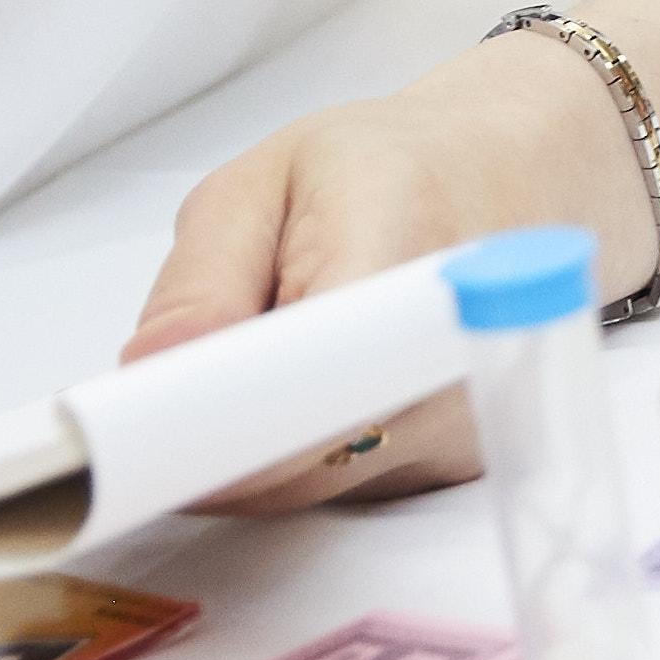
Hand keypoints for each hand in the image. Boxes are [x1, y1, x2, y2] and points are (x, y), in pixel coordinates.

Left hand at [121, 33, 643, 511]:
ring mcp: (463, 427)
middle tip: (157, 396)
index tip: (148, 427)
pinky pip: (344, 492)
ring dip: (251, 450)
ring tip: (247, 364)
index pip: (307, 387)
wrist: (511, 177)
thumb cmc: (387, 167)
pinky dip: (298, 456)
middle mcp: (450, 361)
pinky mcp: (459, 466)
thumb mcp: (266, 180)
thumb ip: (203, 278)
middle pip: (297, 462)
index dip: (217, 425)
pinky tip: (302, 391)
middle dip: (209, 443)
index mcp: (399, 251)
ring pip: (310, 488)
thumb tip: (150, 372)